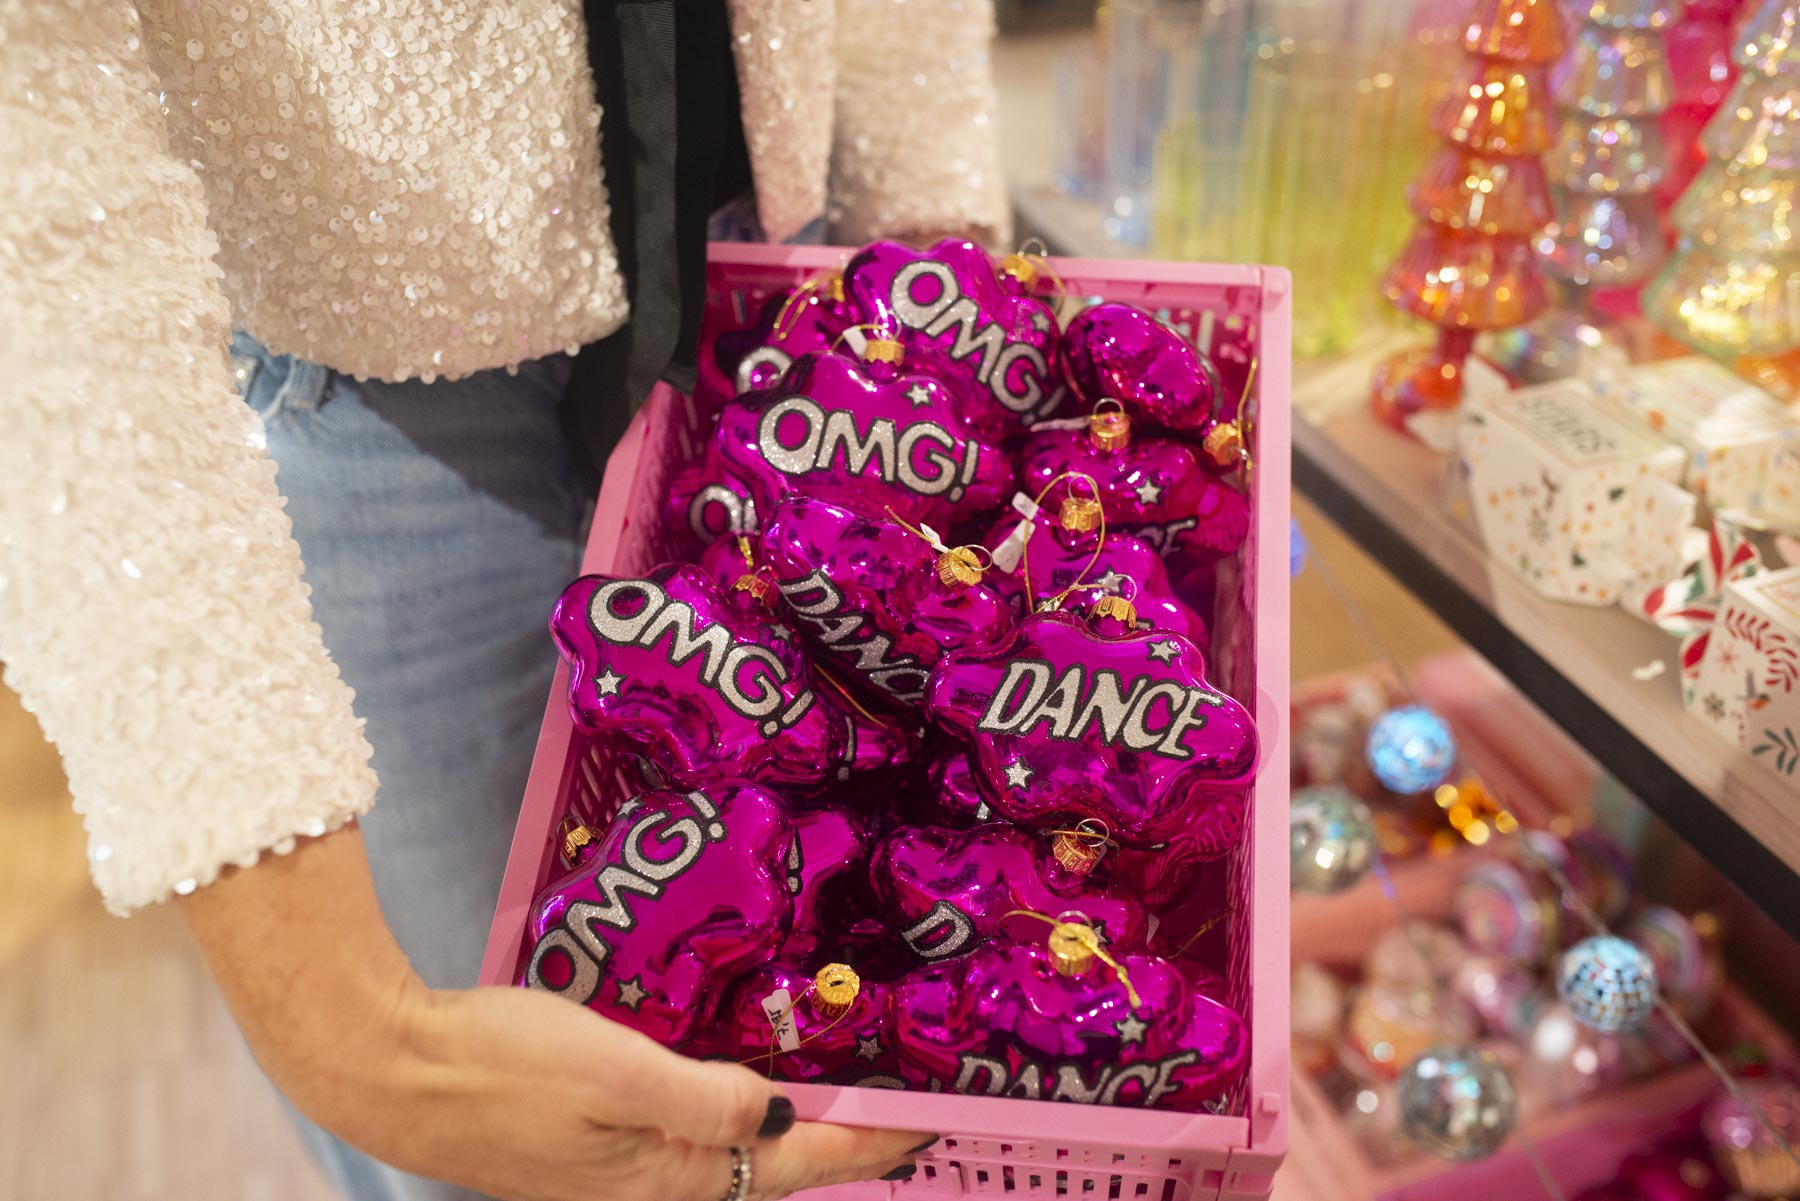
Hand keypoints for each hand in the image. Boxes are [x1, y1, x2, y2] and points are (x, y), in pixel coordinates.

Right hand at [183, 825, 928, 1199]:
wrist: (391, 1071)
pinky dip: (740, 1121)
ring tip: (847, 1103)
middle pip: (772, 1174)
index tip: (931, 1125)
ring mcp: (618, 1175)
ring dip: (795, 1137)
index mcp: (666, 1179)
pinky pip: (691, 1142)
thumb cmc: (500, 1064)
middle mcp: (651, 1190)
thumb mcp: (613, 1070)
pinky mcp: (591, 1153)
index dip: (869, 1143)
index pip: (796, 1166)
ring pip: (733, 1162)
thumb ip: (705, 1097)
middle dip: (845, 1147)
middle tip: (906, 1118)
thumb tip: (786, 1115)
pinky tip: (748, 1090)